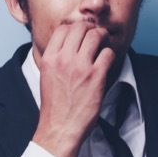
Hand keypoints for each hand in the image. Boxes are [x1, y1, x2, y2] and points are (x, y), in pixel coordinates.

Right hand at [32, 21, 115, 156]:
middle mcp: (63, 60)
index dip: (75, 29)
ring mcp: (80, 67)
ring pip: (96, 35)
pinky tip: (105, 65)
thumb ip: (57, 59)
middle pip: (81, 27)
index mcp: (49, 59)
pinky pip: (108, 53)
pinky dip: (110, 56)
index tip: (81, 36)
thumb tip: (70, 45)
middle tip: (95, 39)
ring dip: (103, 39)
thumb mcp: (47, 78)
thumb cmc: (55, 107)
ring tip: (102, 48)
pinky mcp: (96, 76)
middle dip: (91, 30)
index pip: (63, 28)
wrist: (59, 129)